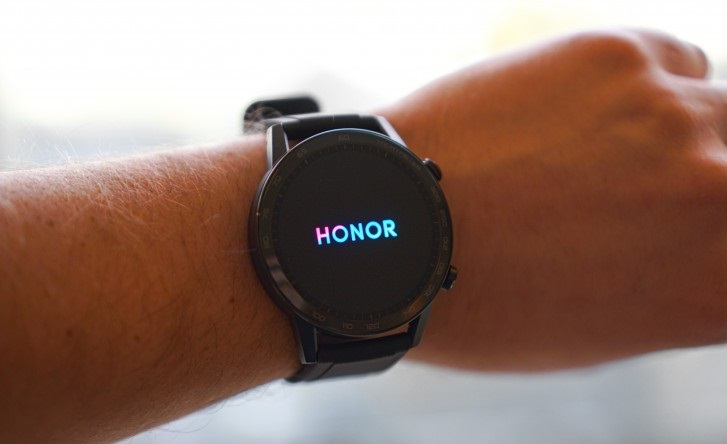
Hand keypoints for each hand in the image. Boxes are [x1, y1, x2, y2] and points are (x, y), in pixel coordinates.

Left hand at [383, 29, 726, 370]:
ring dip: (687, 135)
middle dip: (714, 188)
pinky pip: (676, 65)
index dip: (721, 243)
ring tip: (618, 156)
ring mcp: (673, 118)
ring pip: (726, 113)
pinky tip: (595, 114)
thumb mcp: (599, 334)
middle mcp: (719, 197)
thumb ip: (676, 288)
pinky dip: (651, 89)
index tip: (698, 233)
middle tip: (655, 194)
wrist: (392, 232)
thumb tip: (702, 250)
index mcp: (714, 289)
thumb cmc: (481, 302)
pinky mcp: (619, 57)